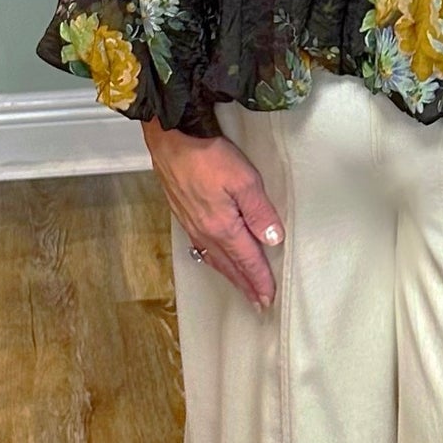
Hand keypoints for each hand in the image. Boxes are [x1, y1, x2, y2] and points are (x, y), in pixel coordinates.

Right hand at [142, 118, 282, 308]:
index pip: (248, 260)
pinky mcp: (183, 213)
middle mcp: (205, 231)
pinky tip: (214, 258)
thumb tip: (273, 240)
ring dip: (230, 275)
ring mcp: (191, 224)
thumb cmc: (206, 155)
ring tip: (240, 287)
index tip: (269, 298)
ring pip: (214, 258)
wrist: (169, 139)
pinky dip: (213, 259)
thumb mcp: (244, 180)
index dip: (260, 280)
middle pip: (230, 266)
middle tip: (257, 303)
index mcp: (223, 227)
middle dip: (245, 285)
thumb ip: (260, 212)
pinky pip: (201, 246)